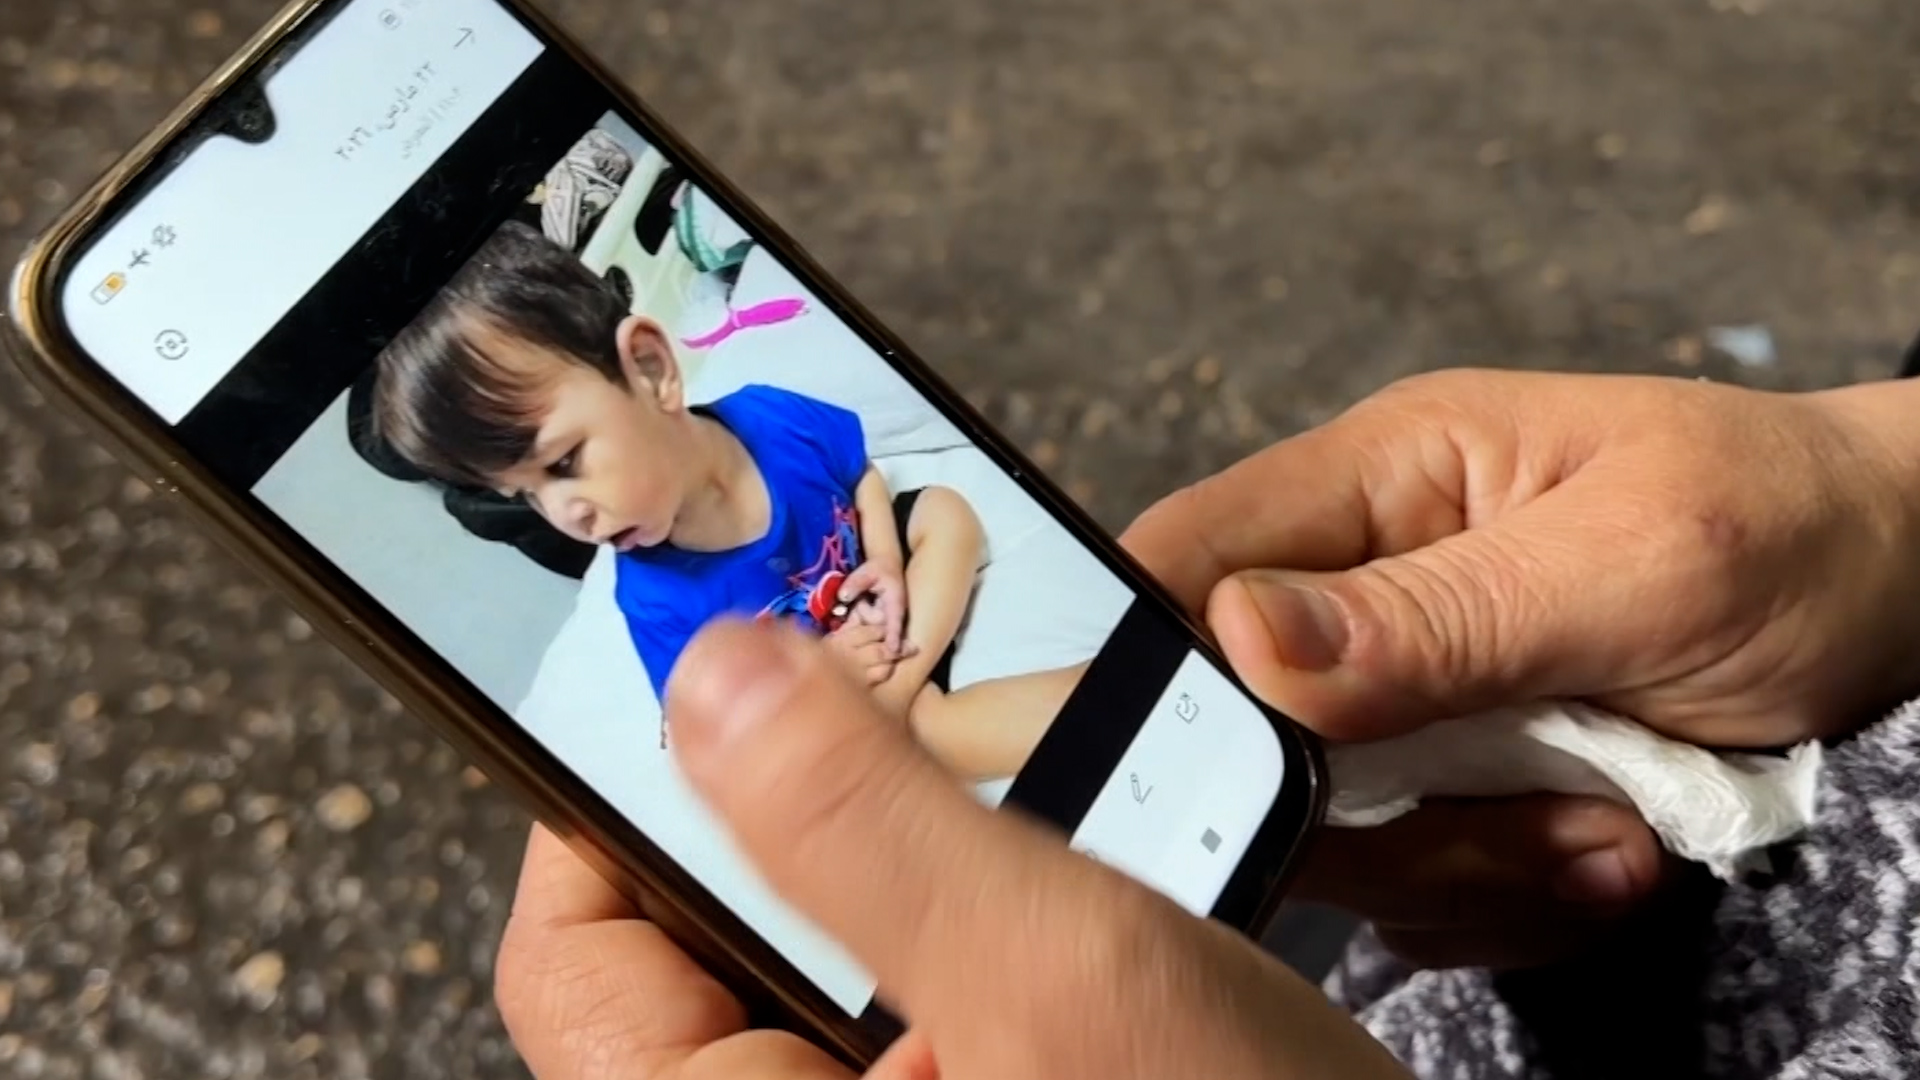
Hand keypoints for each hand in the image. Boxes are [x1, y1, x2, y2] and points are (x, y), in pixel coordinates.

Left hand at [510, 621, 1409, 1079]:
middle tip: (873, 683)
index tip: (699, 670)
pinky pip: (934, 976)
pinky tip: (1062, 847)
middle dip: (799, 800)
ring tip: (992, 770)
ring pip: (839, 940)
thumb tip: (706, 676)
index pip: (578, 957)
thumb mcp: (1056, 975)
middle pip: (712, 930)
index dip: (611, 798)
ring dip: (912, 840)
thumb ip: (867, 825)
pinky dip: (984, 894)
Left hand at [840, 559, 908, 656]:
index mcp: (894, 603)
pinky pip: (858, 626)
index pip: (894, 622)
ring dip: (857, 613)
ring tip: (862, 598)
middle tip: (863, 596)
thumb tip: (842, 597)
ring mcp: (881, 621)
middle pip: (873, 626)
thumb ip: (855, 583)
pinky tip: (850, 611)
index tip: (893, 650)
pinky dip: (851, 620)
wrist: (884, 567)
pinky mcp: (871, 622)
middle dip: (863, 612)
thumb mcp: (867, 571)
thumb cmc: (879, 569)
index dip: (893, 636)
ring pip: (864, 626)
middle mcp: (890, 616)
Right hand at [1125, 368, 1919, 966]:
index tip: (1232, 768)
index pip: (1183, 559)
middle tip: (1528, 817)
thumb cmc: (1789, 529)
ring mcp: (1404, 696)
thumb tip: (1239, 638)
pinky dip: (1503, 901)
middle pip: (1240, 733)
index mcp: (1380, 480)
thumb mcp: (1641, 562)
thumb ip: (1439, 609)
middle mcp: (1365, 588)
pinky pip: (1409, 886)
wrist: (1904, 594)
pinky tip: (1606, 850)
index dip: (1158, 667)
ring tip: (1606, 829)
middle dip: (1375, 817)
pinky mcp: (1448, 783)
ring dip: (1465, 867)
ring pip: (1331, 833)